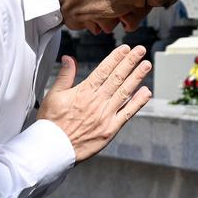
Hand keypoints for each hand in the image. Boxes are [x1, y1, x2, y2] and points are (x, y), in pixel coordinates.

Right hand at [37, 45, 152, 161]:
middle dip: (130, 62)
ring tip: (146, 65)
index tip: (125, 49)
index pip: (103, 70)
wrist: (53, 148)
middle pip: (117, 78)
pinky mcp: (110, 129)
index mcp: (83, 92)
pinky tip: (146, 92)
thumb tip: (69, 58)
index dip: (116, 58)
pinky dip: (138, 102)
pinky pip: (127, 113)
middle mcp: (97, 102)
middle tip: (140, 50)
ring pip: (125, 92)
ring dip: (137, 77)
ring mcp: (105, 115)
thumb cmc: (51, 123)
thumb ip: (64, 76)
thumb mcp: (53, 95)